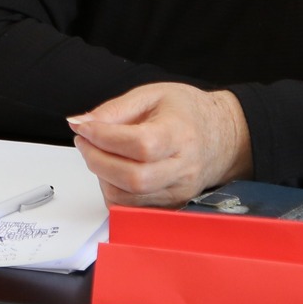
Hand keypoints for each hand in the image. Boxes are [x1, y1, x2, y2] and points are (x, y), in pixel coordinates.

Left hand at [67, 82, 252, 207]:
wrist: (222, 135)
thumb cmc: (186, 112)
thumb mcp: (151, 95)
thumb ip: (114, 109)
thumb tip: (80, 122)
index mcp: (179, 134)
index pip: (140, 144)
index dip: (104, 138)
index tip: (84, 127)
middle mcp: (182, 168)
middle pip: (133, 178)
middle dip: (96, 160)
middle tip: (84, 141)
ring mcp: (178, 191)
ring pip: (128, 198)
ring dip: (101, 177)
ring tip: (98, 153)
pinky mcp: (171, 205)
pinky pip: (131, 208)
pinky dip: (113, 190)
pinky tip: (112, 169)